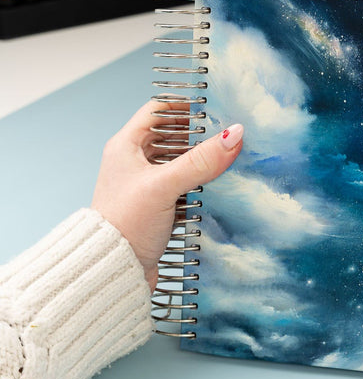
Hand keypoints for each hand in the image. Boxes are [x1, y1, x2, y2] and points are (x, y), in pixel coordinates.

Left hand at [91, 100, 242, 289]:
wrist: (112, 273)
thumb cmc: (124, 224)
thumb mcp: (163, 186)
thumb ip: (200, 160)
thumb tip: (234, 134)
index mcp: (126, 146)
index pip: (158, 110)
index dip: (185, 105)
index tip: (214, 106)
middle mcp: (135, 162)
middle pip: (175, 135)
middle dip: (201, 133)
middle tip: (230, 130)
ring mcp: (148, 184)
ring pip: (183, 161)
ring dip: (204, 159)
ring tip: (231, 155)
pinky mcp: (159, 205)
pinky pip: (187, 184)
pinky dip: (203, 182)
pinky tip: (222, 183)